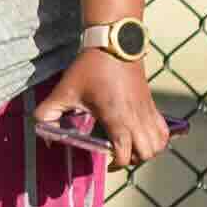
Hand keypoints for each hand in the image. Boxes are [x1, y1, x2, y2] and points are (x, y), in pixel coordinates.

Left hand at [33, 45, 174, 169]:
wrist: (114, 43)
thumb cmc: (90, 68)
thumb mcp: (64, 90)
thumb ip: (47, 113)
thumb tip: (43, 132)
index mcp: (116, 118)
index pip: (125, 154)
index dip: (115, 162)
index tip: (105, 159)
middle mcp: (136, 117)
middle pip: (147, 153)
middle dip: (133, 159)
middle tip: (117, 153)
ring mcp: (147, 110)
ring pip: (159, 143)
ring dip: (147, 150)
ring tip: (131, 146)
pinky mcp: (152, 103)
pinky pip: (163, 129)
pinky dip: (157, 138)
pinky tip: (141, 135)